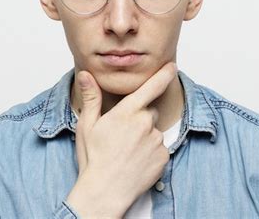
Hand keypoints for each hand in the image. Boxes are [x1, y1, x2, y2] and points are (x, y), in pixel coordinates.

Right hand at [66, 61, 176, 217]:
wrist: (105, 192)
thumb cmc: (93, 158)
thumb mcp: (87, 125)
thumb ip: (92, 97)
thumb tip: (86, 75)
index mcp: (127, 112)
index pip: (151, 87)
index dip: (164, 74)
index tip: (172, 66)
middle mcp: (145, 123)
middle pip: (149, 111)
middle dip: (139, 118)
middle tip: (122, 134)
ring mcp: (156, 141)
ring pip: (154, 131)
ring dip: (145, 136)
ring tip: (127, 151)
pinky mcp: (164, 157)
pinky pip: (160, 148)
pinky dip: (151, 152)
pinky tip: (136, 160)